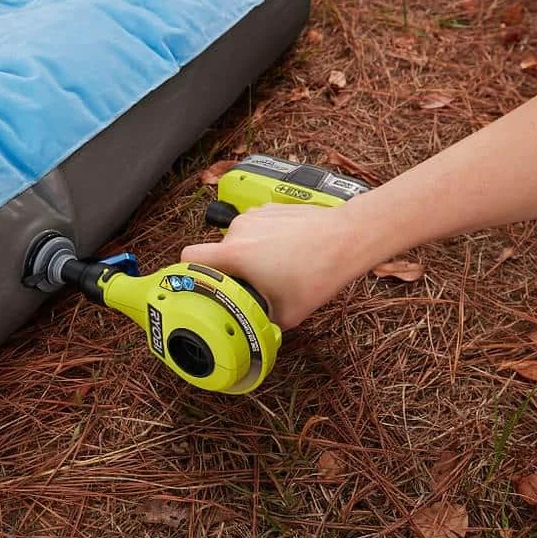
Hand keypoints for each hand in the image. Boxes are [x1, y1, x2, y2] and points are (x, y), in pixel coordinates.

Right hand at [180, 202, 375, 329]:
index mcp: (235, 254)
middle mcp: (239, 230)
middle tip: (253, 285)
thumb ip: (261, 321)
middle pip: (218, 252)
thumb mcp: (288, 314)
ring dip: (249, 254)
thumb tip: (254, 329)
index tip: (199, 284)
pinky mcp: (271, 207)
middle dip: (231, 269)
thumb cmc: (319, 273)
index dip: (188, 272)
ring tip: (275, 268)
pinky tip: (288, 252)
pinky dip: (264, 240)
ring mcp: (255, 214)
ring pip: (239, 240)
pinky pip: (256, 228)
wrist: (348, 238)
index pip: (188, 256)